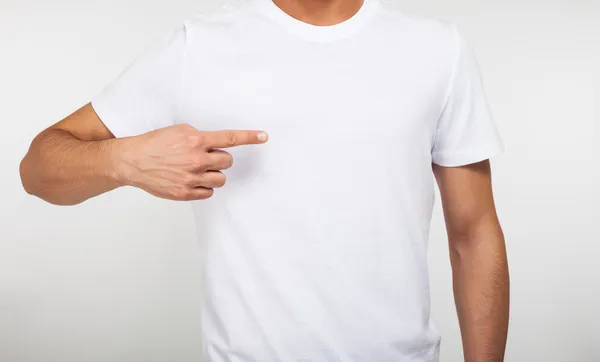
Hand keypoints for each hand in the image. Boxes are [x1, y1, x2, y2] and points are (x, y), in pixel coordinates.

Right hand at [117, 123, 267, 199]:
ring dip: (214, 174)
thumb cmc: (155, 143)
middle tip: (204, 157)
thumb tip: (216, 144)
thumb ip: (200, 137)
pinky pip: (209, 192)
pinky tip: (191, 180)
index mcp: (196, 140)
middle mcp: (196, 159)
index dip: (249, 137)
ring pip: (221, 179)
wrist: (132, 161)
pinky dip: (204, 187)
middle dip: (219, 159)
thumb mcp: (179, 130)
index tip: (264, 136)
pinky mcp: (185, 193)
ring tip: (198, 170)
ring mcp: (191, 178)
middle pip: (227, 162)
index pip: (229, 138)